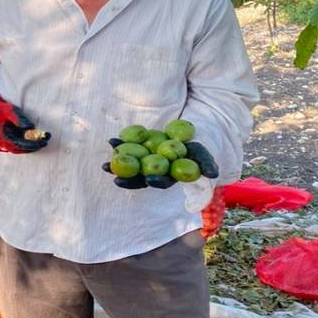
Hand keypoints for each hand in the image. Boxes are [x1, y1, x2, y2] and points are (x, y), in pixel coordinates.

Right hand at [0, 95, 49, 153]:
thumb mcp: (9, 110)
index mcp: (2, 136)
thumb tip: (30, 127)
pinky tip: (36, 140)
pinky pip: (18, 145)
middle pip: (20, 149)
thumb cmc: (0, 109)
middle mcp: (3, 142)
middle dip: (33, 147)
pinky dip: (27, 144)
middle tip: (45, 141)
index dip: (31, 144)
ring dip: (31, 147)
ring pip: (19, 149)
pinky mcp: (8, 140)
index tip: (41, 142)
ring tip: (43, 141)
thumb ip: (19, 118)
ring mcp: (5, 142)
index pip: (18, 144)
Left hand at [103, 136, 217, 189]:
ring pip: (131, 166)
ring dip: (117, 166)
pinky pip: (129, 149)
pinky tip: (112, 142)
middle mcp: (156, 173)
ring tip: (104, 166)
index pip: (162, 182)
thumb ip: (207, 164)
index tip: (149, 179)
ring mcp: (146, 163)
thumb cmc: (196, 149)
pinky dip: (121, 146)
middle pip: (141, 178)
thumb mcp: (204, 155)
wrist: (188, 135)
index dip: (156, 181)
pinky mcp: (140, 151)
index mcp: (170, 177)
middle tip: (115, 179)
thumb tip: (213, 174)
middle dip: (128, 180)